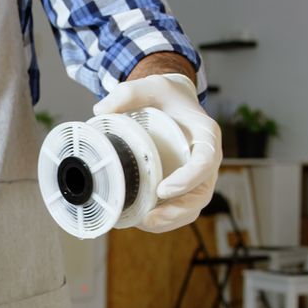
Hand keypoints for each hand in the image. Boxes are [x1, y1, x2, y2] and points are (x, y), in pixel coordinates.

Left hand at [94, 73, 221, 232]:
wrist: (173, 101)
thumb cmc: (166, 96)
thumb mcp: (150, 85)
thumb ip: (127, 93)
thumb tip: (100, 111)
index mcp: (206, 134)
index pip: (206, 161)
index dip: (188, 179)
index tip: (164, 189)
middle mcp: (207, 158)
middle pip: (202, 193)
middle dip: (177, 210)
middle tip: (149, 217)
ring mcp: (198, 175)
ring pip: (193, 206)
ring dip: (171, 220)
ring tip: (144, 223)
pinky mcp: (186, 185)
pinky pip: (182, 208)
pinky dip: (166, 219)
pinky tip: (143, 220)